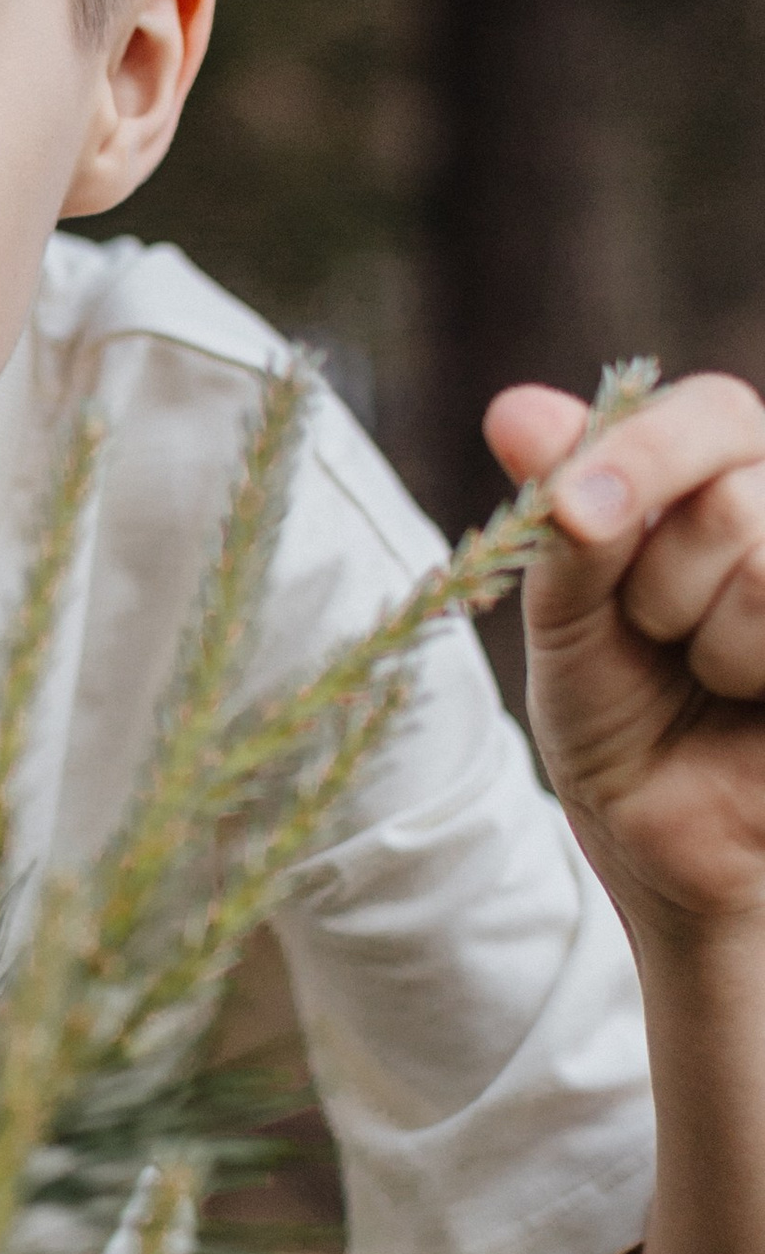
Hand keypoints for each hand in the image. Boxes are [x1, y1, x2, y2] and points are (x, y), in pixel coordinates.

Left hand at [486, 374, 764, 940]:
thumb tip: (514, 409)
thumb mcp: (567, 615)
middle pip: (732, 489)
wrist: (670, 844)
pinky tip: (744, 696)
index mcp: (724, 475)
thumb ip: (563, 517)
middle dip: (659, 580)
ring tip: (705, 673)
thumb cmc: (619, 718)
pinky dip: (741, 666)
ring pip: (763, 557)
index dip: (642, 452)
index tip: (575, 511)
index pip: (710, 411)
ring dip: (704, 634)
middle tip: (657, 635)